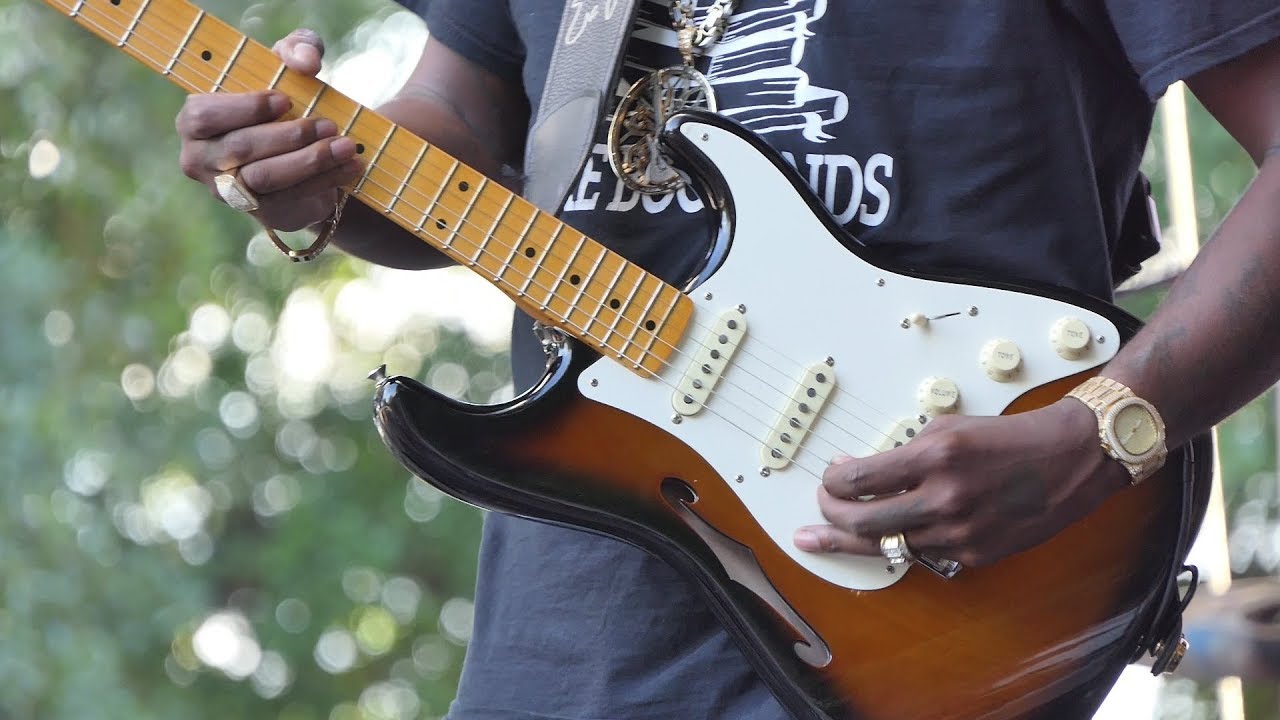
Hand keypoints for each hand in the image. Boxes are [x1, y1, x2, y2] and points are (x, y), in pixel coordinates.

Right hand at [176, 29, 361, 230]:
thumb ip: (297, 48)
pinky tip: (351, 166)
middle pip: (240, 150)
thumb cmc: (286, 97)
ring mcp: (230, 193)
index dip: (246, 108)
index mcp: (194, 122)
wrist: (303, 147)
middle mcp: (201, 161)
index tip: (287, 100)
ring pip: (266, 179)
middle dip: (289, 136)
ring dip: (310, 162)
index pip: (205, 117)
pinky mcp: (263, 214)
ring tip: (345, 146)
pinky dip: (325, 181)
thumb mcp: (290, 63)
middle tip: (329, 123)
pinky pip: (292, 200)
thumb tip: (305, 62)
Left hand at [793, 398, 1130, 567]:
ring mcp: (961, 532)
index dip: (832, 483)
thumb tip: (856, 471)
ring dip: (850, 541)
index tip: (828, 478)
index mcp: (935, 457)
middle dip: (829, 517)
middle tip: (817, 511)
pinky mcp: (976, 554)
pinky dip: (899, 545)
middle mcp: (946, 498)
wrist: (1070, 459)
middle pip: (862, 522)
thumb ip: (902, 452)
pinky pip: (923, 554)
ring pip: (888, 547)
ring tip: (822, 538)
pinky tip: (882, 539)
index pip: (859, 480)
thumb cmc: (1007, 437)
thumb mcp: (947, 428)